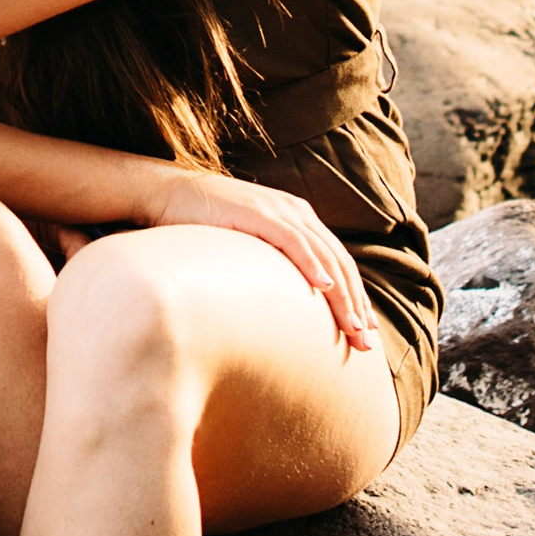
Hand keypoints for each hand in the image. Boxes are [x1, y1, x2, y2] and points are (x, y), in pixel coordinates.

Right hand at [136, 166, 384, 357]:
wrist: (168, 193)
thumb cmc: (205, 227)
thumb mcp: (248, 247)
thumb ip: (272, 265)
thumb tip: (285, 305)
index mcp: (299, 220)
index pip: (338, 263)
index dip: (356, 298)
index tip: (365, 332)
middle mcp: (296, 212)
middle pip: (339, 263)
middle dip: (356, 305)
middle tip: (366, 343)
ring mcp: (278, 210)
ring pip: (324, 256)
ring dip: (343, 295)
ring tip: (353, 327)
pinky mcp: (258, 212)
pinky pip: (293, 241)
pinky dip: (312, 264)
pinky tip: (324, 288)